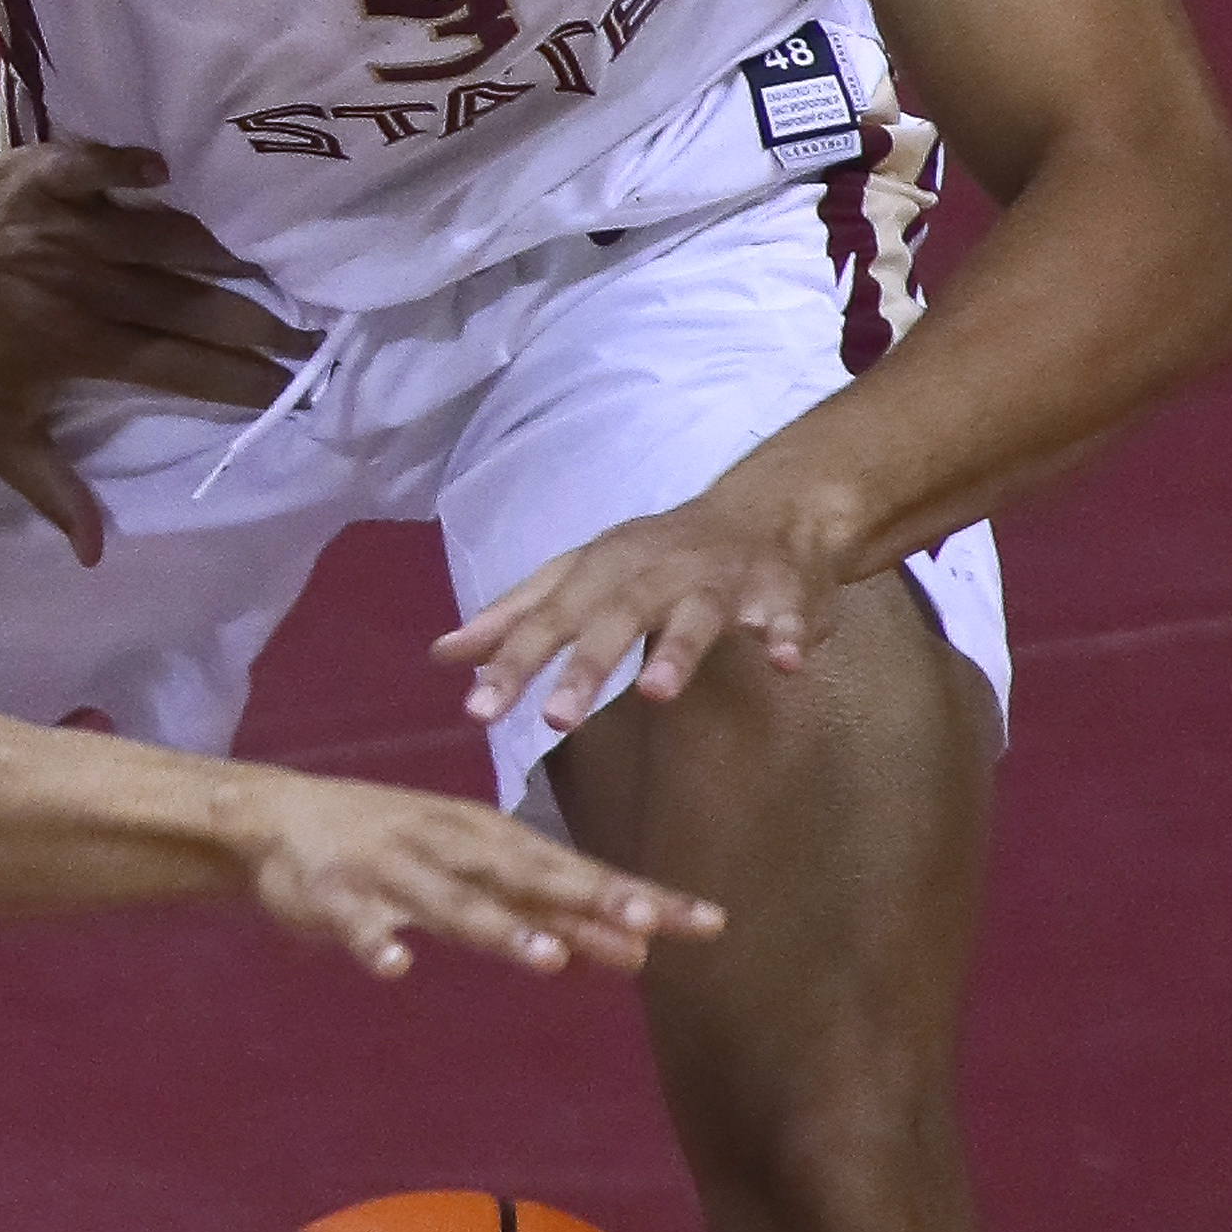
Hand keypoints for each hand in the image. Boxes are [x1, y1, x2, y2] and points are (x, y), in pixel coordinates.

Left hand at [0, 144, 313, 566]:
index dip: (236, 379)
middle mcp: (92, 285)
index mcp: (84, 345)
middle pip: (190, 302)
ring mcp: (76, 224)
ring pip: (167, 235)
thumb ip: (49, 489)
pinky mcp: (56, 173)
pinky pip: (106, 163)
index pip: (179, 366)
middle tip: (307, 330)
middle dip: (253, 320)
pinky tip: (172, 169)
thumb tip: (96, 554)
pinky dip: (137, 164)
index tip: (287, 387)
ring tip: (274, 259)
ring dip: (220, 246)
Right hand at [230, 774, 722, 981]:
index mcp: (489, 839)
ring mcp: (390, 867)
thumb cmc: (393, 847)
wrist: (273, 814)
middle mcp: (449, 846)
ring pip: (451, 901)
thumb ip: (547, 913)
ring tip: (547, 959)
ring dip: (498, 927)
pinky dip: (375, 941)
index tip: (704, 923)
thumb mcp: (475, 871)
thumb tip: (637, 951)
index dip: (636, 898)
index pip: (577, 871)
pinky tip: (397, 967)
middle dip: (587, 900)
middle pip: (529, 877)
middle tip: (648, 928)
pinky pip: (356, 921)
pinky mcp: (331, 892)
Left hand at [432, 482, 853, 732]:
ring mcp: (720, 581)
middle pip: (616, 617)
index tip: (476, 711)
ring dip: (677, 652)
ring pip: (696, 615)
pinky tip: (788, 663)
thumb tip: (441, 654)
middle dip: (586, 666)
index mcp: (601, 570)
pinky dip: (789, 634)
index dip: (512, 663)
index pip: (548, 619)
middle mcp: (656, 572)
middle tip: (556, 720)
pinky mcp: (781, 592)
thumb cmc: (655, 556)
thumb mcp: (580, 577)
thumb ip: (516, 618)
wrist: (766, 511)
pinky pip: (788, 615)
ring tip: (657, 693)